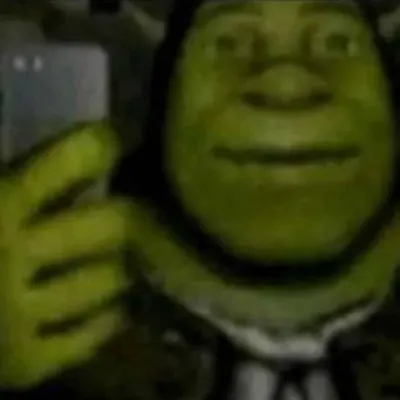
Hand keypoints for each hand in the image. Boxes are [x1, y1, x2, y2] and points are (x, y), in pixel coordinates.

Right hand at [0, 124, 131, 388]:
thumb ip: (23, 183)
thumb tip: (86, 153)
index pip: (70, 161)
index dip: (104, 145)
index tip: (122, 141)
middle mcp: (11, 258)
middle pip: (112, 224)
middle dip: (134, 215)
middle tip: (143, 212)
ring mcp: (19, 317)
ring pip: (108, 280)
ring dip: (124, 268)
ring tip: (127, 261)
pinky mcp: (26, 364)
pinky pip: (91, 335)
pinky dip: (108, 319)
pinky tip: (114, 309)